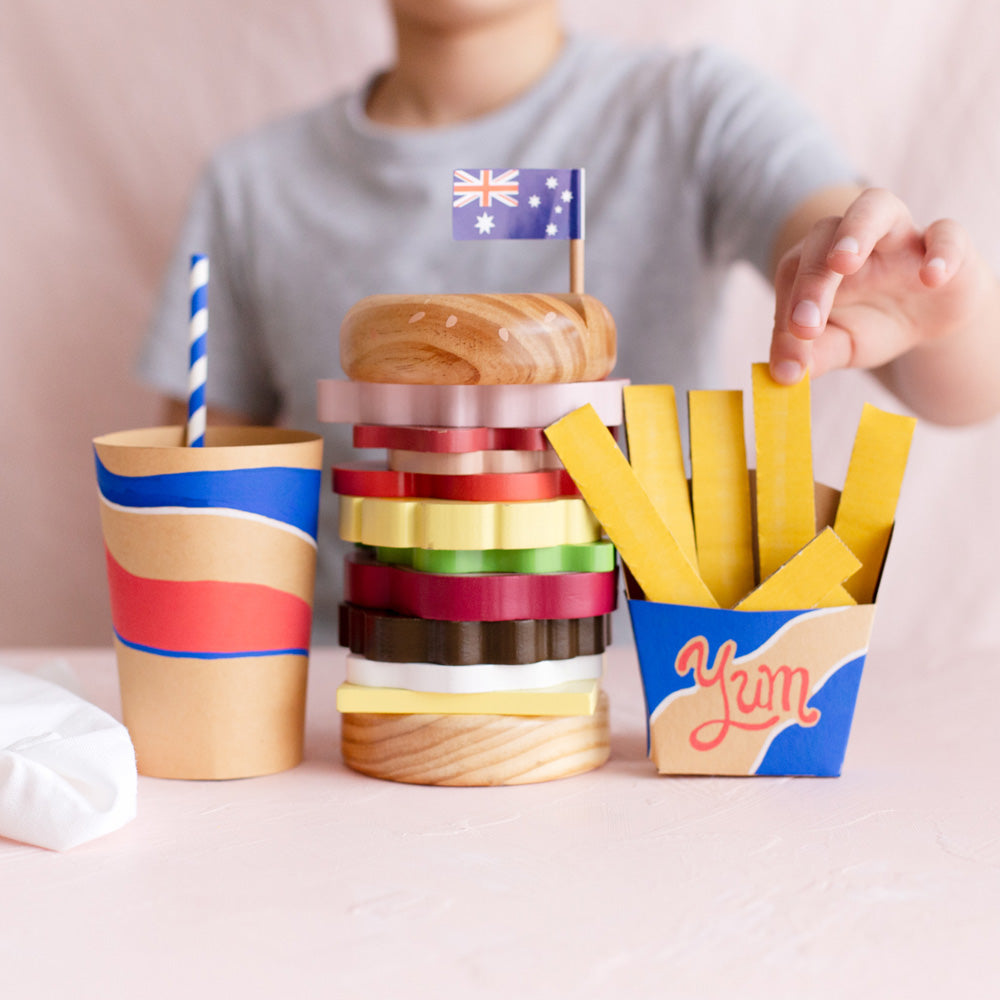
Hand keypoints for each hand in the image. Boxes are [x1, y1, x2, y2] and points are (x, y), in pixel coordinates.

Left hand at [770, 187, 988, 387]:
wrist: (932, 319)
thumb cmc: (873, 323)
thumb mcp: (841, 345)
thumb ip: (813, 356)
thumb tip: (784, 375)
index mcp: (817, 262)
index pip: (792, 274)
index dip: (786, 315)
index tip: (789, 364)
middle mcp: (853, 238)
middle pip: (823, 235)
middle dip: (811, 278)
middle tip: (805, 326)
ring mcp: (900, 234)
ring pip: (876, 206)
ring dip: (856, 228)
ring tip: (843, 261)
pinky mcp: (948, 244)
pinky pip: (946, 234)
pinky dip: (940, 252)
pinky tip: (931, 279)